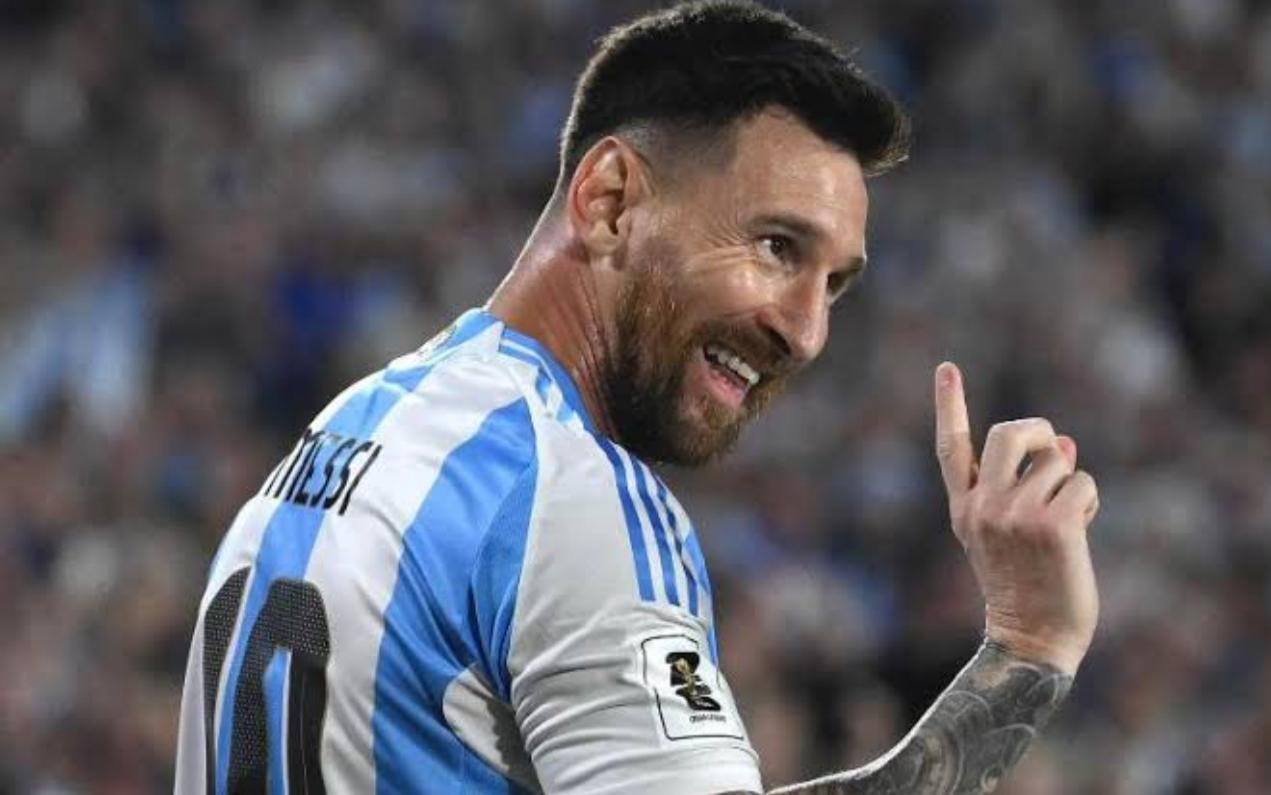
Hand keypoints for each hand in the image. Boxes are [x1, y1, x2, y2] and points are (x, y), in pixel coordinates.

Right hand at [933, 361, 1099, 674]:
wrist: (1032, 639)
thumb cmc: (1026, 587)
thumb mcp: (1013, 534)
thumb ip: (1026, 488)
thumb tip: (1064, 442)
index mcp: (964, 510)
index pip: (951, 448)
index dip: (950, 404)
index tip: (946, 368)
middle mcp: (981, 507)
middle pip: (1008, 434)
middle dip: (1036, 432)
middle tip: (1050, 448)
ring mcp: (1014, 514)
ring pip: (1055, 459)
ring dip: (1069, 483)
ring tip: (1065, 521)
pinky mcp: (1051, 523)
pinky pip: (1080, 482)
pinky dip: (1089, 503)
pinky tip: (1078, 535)